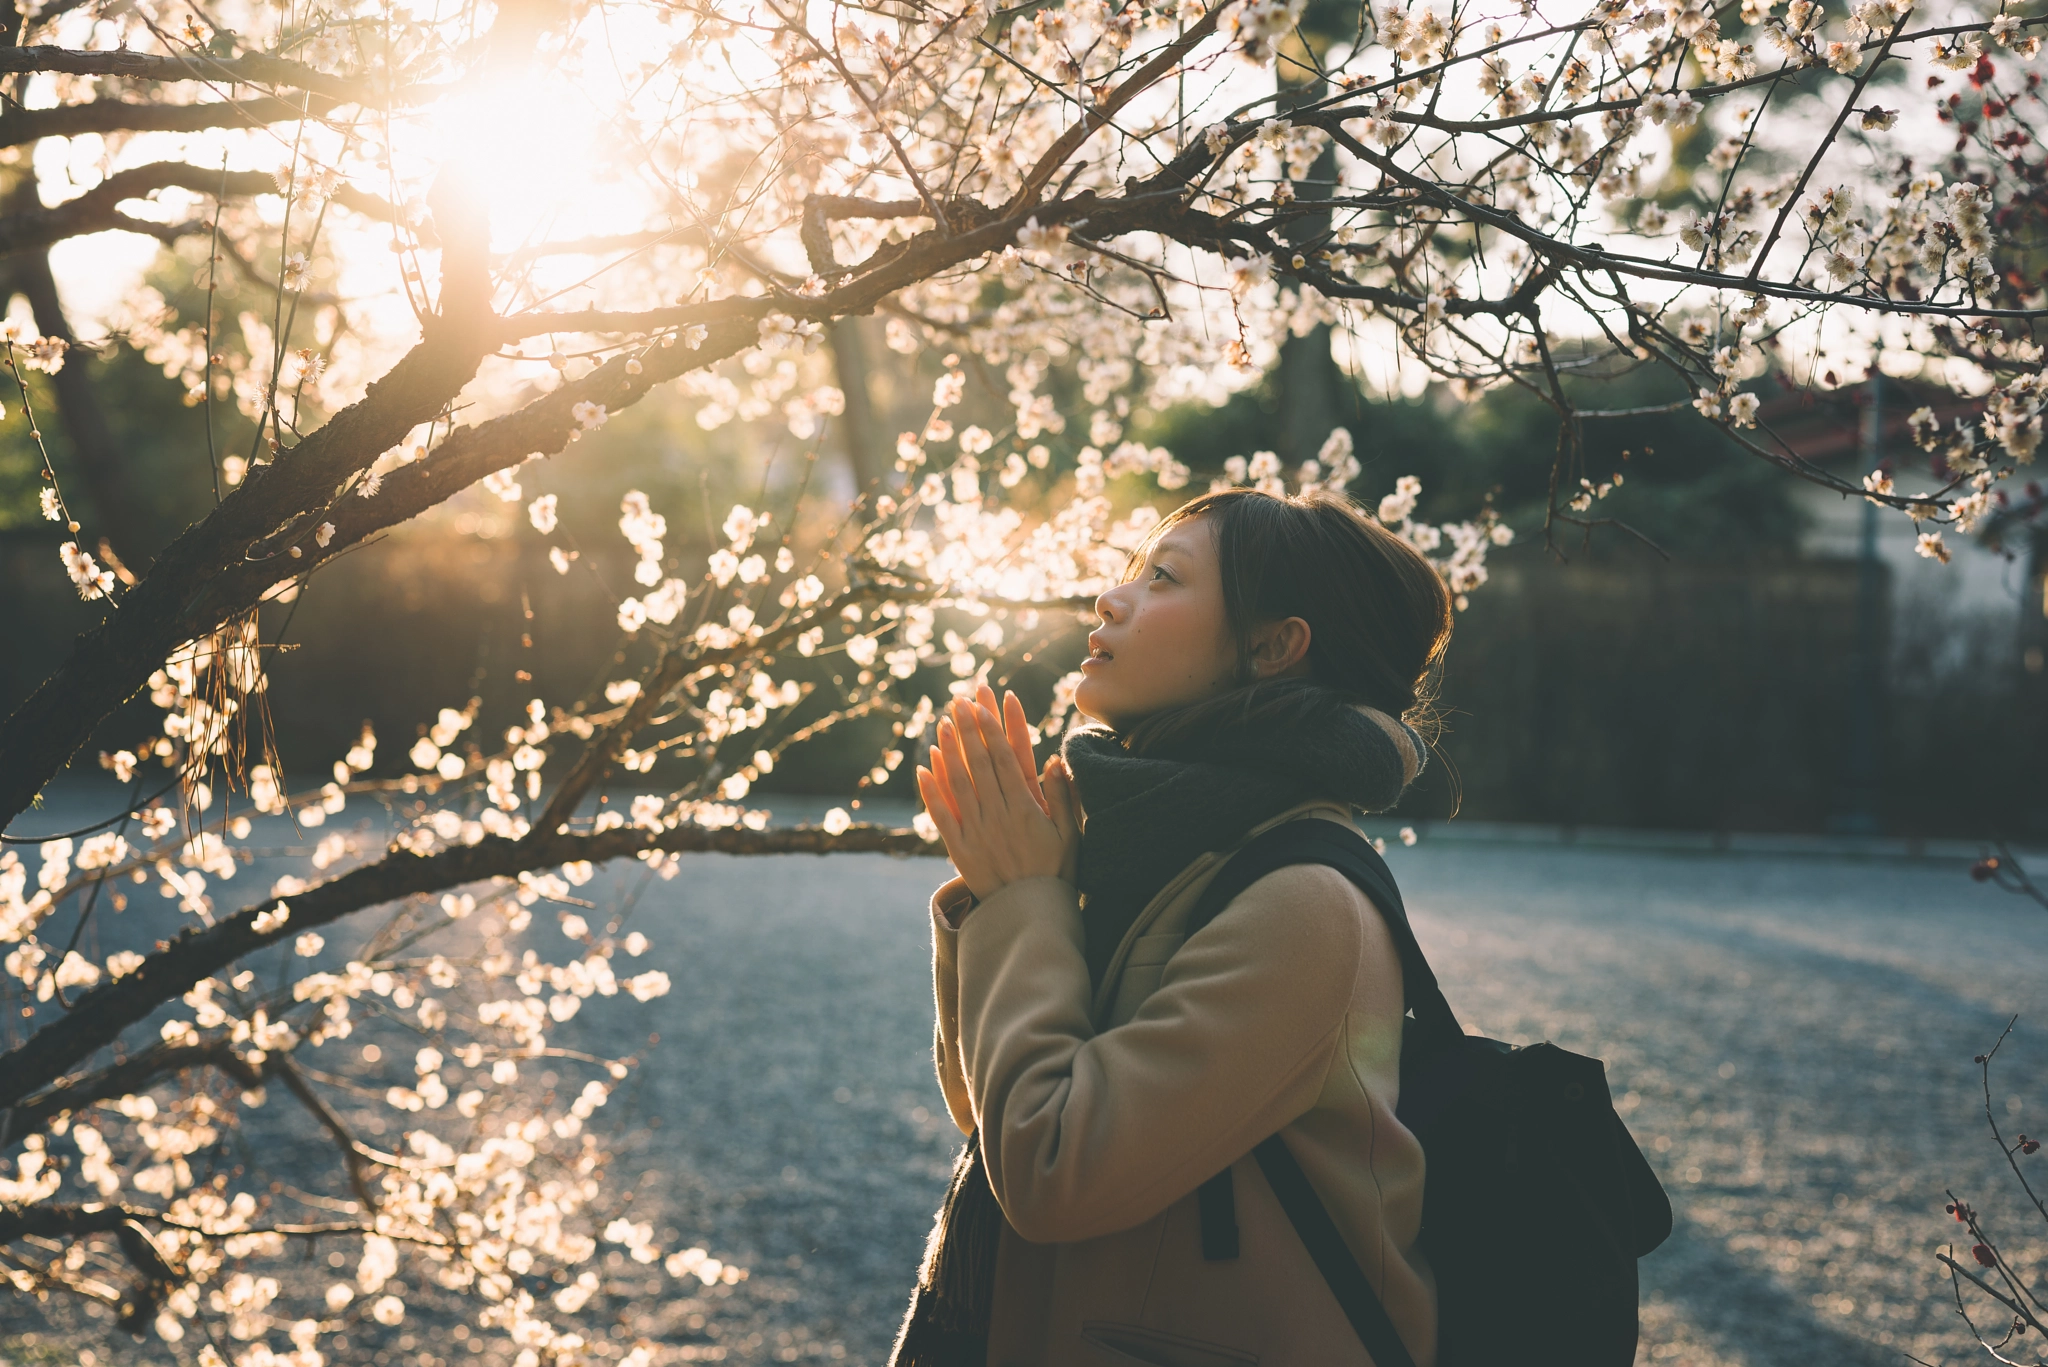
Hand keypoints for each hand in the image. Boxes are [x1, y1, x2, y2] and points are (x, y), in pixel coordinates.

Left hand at [917, 686, 1080, 900]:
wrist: (1030, 915)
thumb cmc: (1056, 874)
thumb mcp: (1071, 835)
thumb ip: (1064, 797)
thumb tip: (1054, 758)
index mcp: (1027, 809)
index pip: (1006, 759)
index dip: (995, 729)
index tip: (985, 705)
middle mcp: (998, 815)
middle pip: (980, 763)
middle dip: (969, 729)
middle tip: (961, 700)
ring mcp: (977, 831)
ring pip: (958, 782)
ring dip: (949, 750)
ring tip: (942, 722)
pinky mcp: (959, 849)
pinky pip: (942, 815)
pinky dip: (931, 790)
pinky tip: (924, 766)